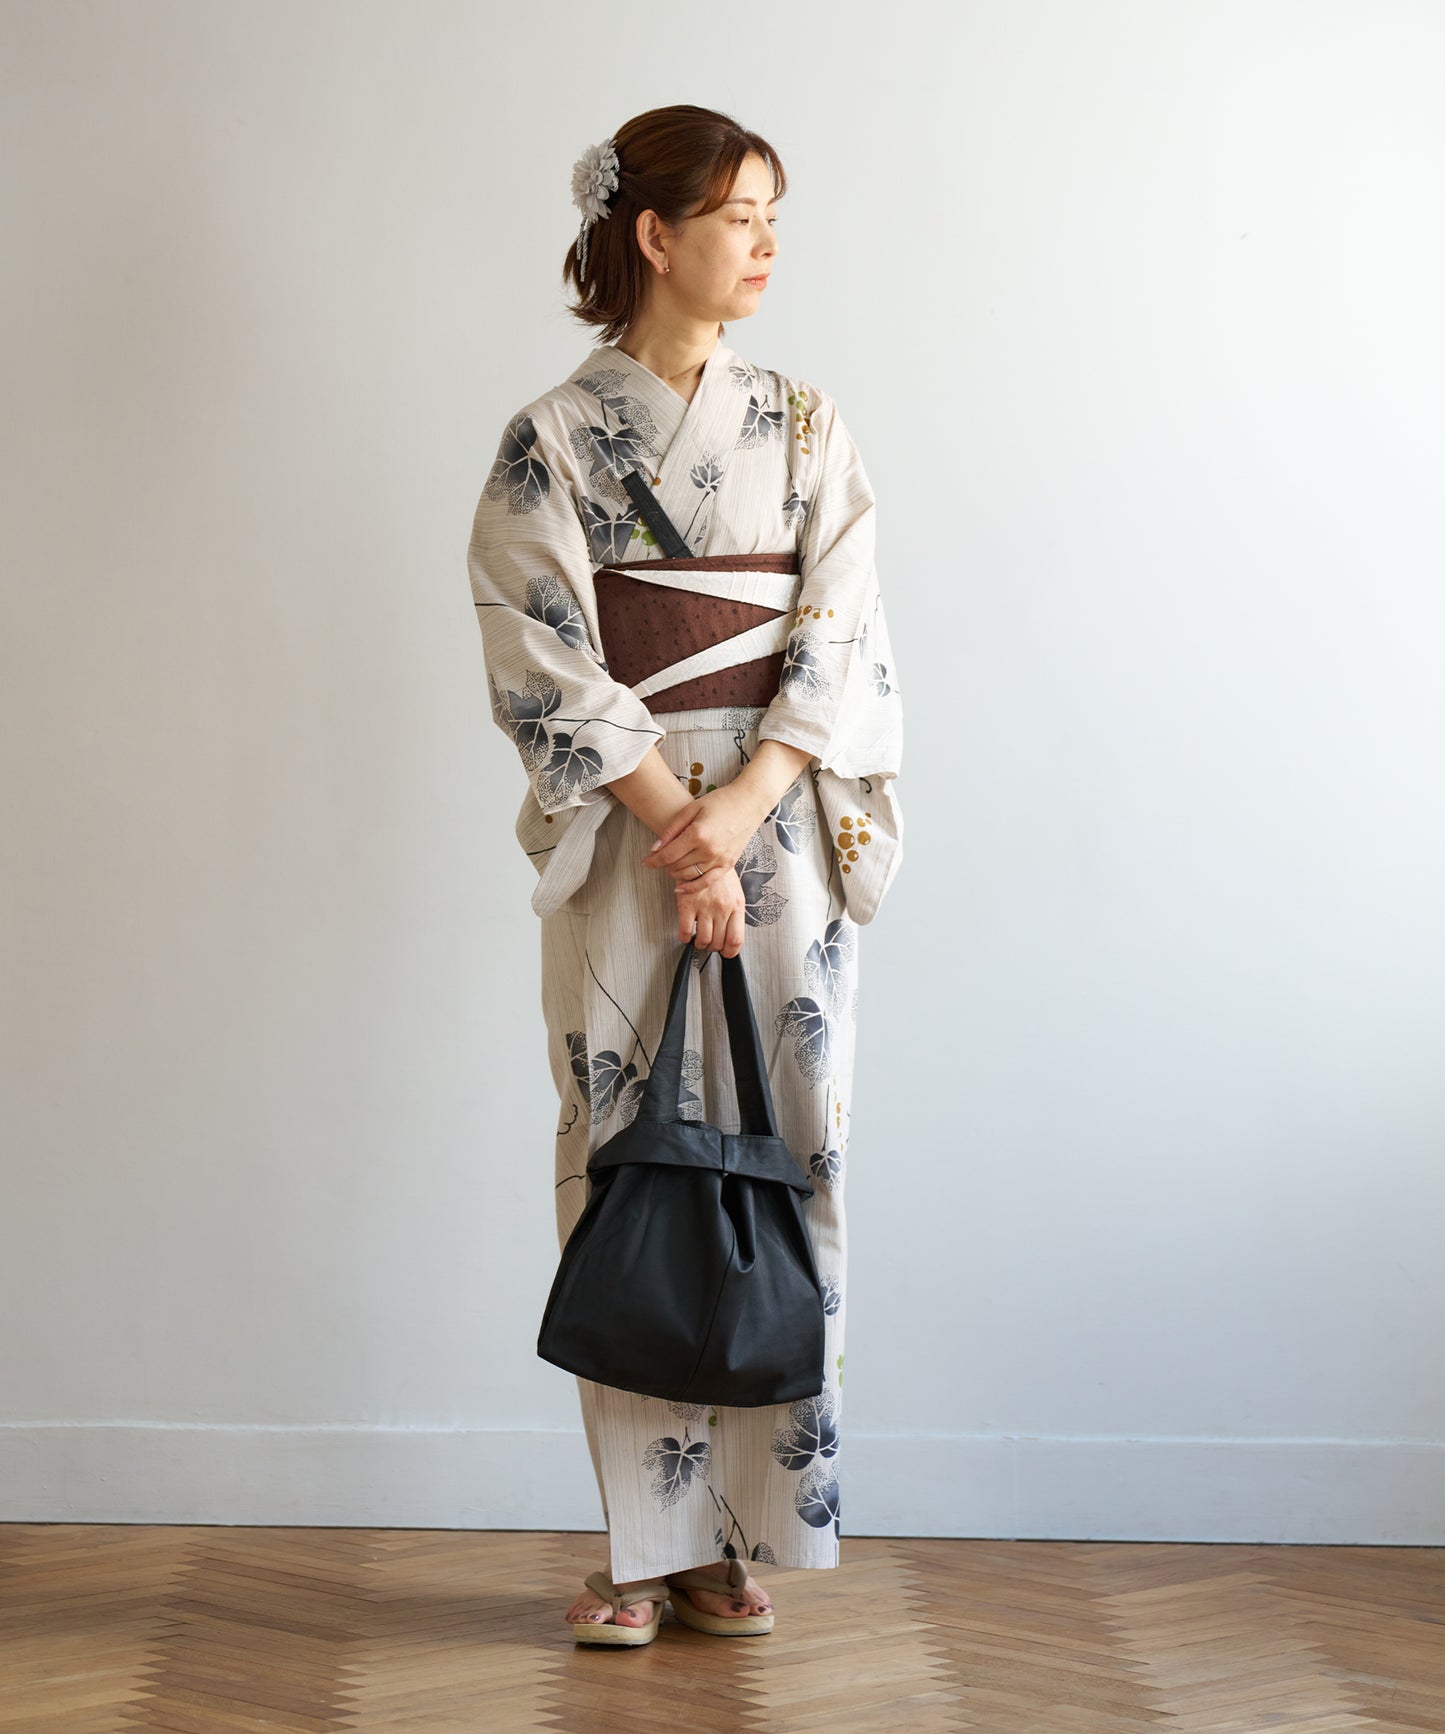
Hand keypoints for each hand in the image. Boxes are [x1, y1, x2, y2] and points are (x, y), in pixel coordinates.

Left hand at [642, 783, 769, 888]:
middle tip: (659, 858)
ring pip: (688, 875)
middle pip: (676, 866)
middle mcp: (708, 850)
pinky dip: (691, 887)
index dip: (653, 860)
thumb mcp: (691, 808)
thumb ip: (672, 829)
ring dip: (675, 873)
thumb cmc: (720, 801)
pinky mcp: (728, 865)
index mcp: (698, 834)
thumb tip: (655, 848)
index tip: (645, 861)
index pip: (667, 855)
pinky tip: (679, 888)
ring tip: (671, 865)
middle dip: (663, 865)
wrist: (749, 803)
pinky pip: (706, 882)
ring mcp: (719, 859)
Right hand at [674, 863, 746, 955]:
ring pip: (703, 940)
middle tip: (709, 944)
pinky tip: (686, 934)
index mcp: (736, 905)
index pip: (735, 939)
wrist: (701, 853)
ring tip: (698, 939)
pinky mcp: (687, 904)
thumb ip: (734, 911)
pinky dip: (684, 937)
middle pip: (718, 942)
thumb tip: (730, 933)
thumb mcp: (734, 891)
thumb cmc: (717, 873)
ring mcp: (704, 907)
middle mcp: (722, 908)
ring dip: (699, 944)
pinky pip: (685, 931)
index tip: (725, 953)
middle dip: (713, 947)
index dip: (730, 952)